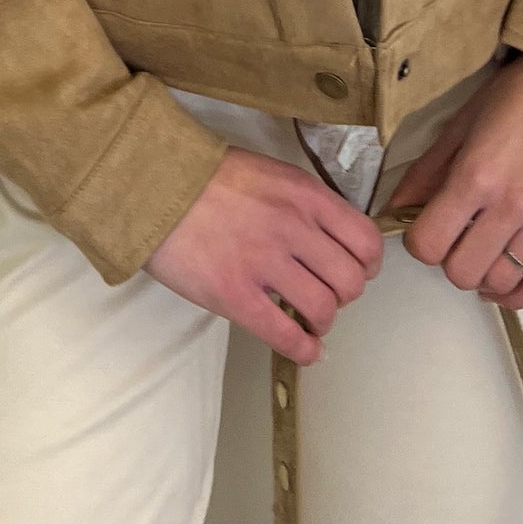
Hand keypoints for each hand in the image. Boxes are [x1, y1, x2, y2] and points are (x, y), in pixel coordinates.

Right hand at [146, 146, 383, 363]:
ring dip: (323, 322)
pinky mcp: (236, 296)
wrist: (155, 184)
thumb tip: (330, 240)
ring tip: (309, 319)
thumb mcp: (270, 173)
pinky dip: (304, 350)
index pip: (364, 240)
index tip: (355, 270)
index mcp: (304, 194)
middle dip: (344, 295)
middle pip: (350, 281)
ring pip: (324, 310)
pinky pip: (286, 336)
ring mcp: (264, 263)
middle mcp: (293, 228)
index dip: (367, 264)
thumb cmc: (211, 176)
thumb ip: (304, 203)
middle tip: (325, 293)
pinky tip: (304, 348)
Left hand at [381, 52, 522, 310]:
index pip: (429, 243)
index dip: (419, 242)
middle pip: (462, 272)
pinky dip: (519, 296)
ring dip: (482, 274)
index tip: (423, 229)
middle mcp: (511, 206)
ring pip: (501, 281)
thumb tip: (395, 208)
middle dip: (448, 260)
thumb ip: (428, 172)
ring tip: (480, 253)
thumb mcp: (461, 125)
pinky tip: (504, 286)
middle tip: (453, 239)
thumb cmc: (517, 97)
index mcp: (476, 176)